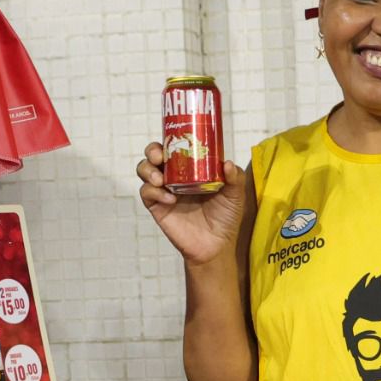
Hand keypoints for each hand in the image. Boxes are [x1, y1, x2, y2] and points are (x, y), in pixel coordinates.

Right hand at [136, 142, 248, 265]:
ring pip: (144, 171)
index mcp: (191, 168)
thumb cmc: (226, 217)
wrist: (216, 245)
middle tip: (159, 156)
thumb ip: (235, 178)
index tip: (174, 135)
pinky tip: (170, 199)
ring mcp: (164, 190)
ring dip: (148, 170)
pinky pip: (147, 194)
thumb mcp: (235, 195)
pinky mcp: (157, 207)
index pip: (176, 146)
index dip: (170, 138)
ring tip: (160, 179)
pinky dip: (154, 193)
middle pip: (154, 155)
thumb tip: (227, 163)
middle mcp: (175, 176)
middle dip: (152, 150)